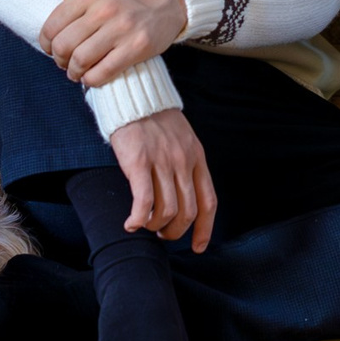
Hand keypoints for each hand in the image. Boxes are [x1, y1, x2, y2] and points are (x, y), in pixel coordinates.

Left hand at [40, 0, 188, 84]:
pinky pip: (104, 72)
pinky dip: (91, 79)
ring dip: (72, 71)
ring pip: (81, 61)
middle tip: (63, 60)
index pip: (53, 24)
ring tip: (75, 70)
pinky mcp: (136, 48)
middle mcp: (105, 10)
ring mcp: (122, 30)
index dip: (46, 41)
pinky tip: (90, 76)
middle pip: (64, 46)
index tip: (51, 46)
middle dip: (58, 58)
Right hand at [109, 109, 215, 249]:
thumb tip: (182, 195)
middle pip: (188, 212)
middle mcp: (183, 162)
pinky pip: (144, 201)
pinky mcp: (139, 162)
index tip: (198, 246)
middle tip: (162, 234)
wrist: (134, 94)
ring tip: (145, 226)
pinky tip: (131, 224)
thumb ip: (186, 164)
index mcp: (197, 157)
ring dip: (156, 226)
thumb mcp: (182, 139)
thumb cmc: (155, 119)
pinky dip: (138, 218)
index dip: (205, 229)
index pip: (208, 202)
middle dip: (175, 231)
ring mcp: (162, 162)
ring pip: (167, 210)